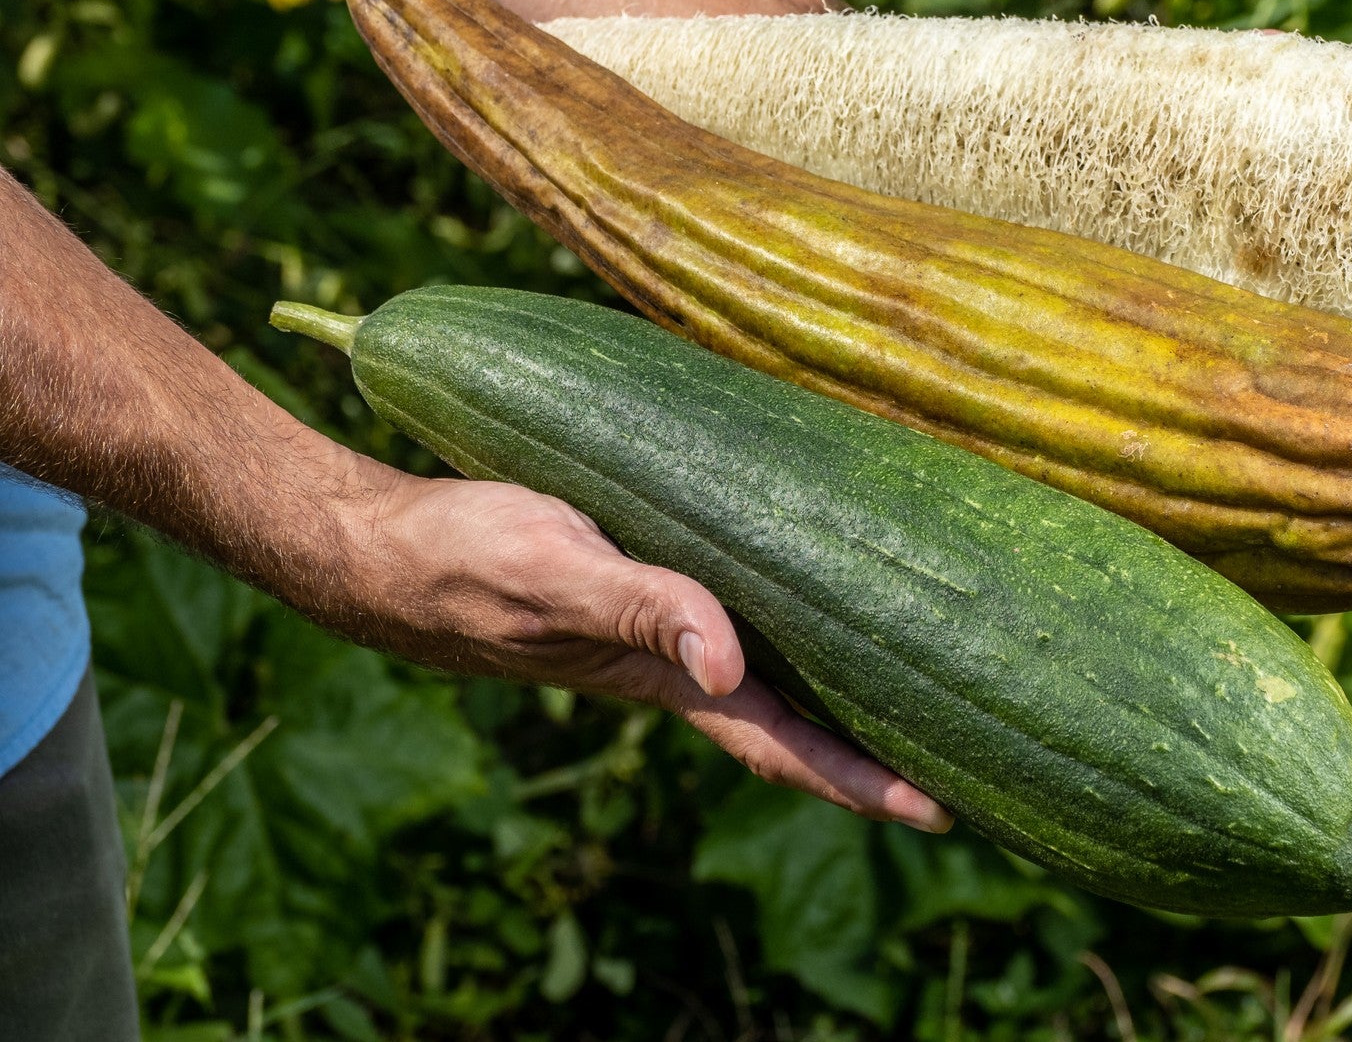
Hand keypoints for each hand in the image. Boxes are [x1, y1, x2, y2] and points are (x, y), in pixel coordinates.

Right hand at [335, 467, 951, 831]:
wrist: (378, 550)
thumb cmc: (462, 557)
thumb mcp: (557, 572)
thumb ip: (642, 609)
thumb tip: (732, 661)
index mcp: (662, 679)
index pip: (781, 744)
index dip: (861, 780)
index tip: (942, 808)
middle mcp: (670, 668)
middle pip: (790, 728)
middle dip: (871, 754)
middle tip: (964, 764)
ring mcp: (652, 640)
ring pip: (766, 684)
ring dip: (835, 701)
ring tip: (916, 699)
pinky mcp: (634, 597)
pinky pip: (731, 627)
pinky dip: (785, 635)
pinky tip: (811, 610)